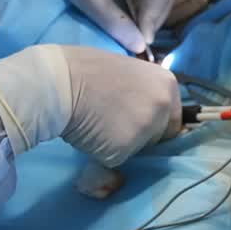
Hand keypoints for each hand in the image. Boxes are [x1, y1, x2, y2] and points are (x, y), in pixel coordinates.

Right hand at [0, 44, 180, 166]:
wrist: (57, 81)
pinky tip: (88, 135)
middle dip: (140, 136)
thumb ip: (143, 94)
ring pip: (137, 150)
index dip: (154, 124)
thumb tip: (146, 117)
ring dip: (120, 145)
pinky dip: (102, 154)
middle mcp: (163, 107)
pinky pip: (115, 160)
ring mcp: (145, 130)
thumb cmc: (87, 70)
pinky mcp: (123, 151)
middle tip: (112, 121)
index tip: (134, 121)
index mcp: (167, 85)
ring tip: (97, 125)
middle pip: (158, 137)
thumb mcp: (128, 74)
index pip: (173, 118)